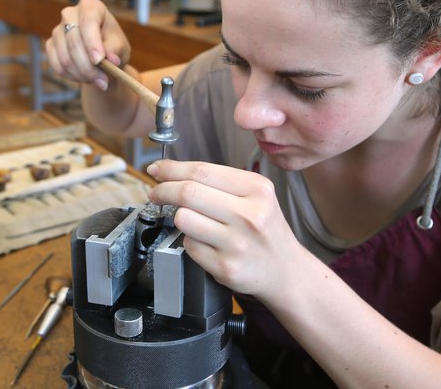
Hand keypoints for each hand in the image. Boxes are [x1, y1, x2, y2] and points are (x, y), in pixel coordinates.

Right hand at [46, 0, 130, 90]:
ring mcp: (57, 30)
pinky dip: (72, 76)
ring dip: (82, 74)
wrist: (103, 57)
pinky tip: (85, 77)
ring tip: (97, 79)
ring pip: (65, 58)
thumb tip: (111, 59)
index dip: (92, 43)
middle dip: (89, 67)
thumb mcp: (120, 46)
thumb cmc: (113, 46)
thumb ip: (115, 50)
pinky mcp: (50, 45)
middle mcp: (70, 13)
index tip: (99, 60)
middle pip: (74, 43)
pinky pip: (57, 65)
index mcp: (90, 6)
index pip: (88, 22)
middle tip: (104, 81)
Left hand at [147, 159, 298, 297]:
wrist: (285, 270)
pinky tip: (206, 243)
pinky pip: (189, 246)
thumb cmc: (264, 228)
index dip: (171, 169)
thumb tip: (169, 172)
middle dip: (163, 190)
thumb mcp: (255, 196)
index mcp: (257, 189)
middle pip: (188, 193)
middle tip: (155, 193)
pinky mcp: (225, 267)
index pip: (202, 171)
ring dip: (179, 218)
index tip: (156, 169)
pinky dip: (190, 241)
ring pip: (183, 219)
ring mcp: (237, 243)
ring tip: (191, 221)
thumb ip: (218, 182)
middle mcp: (249, 215)